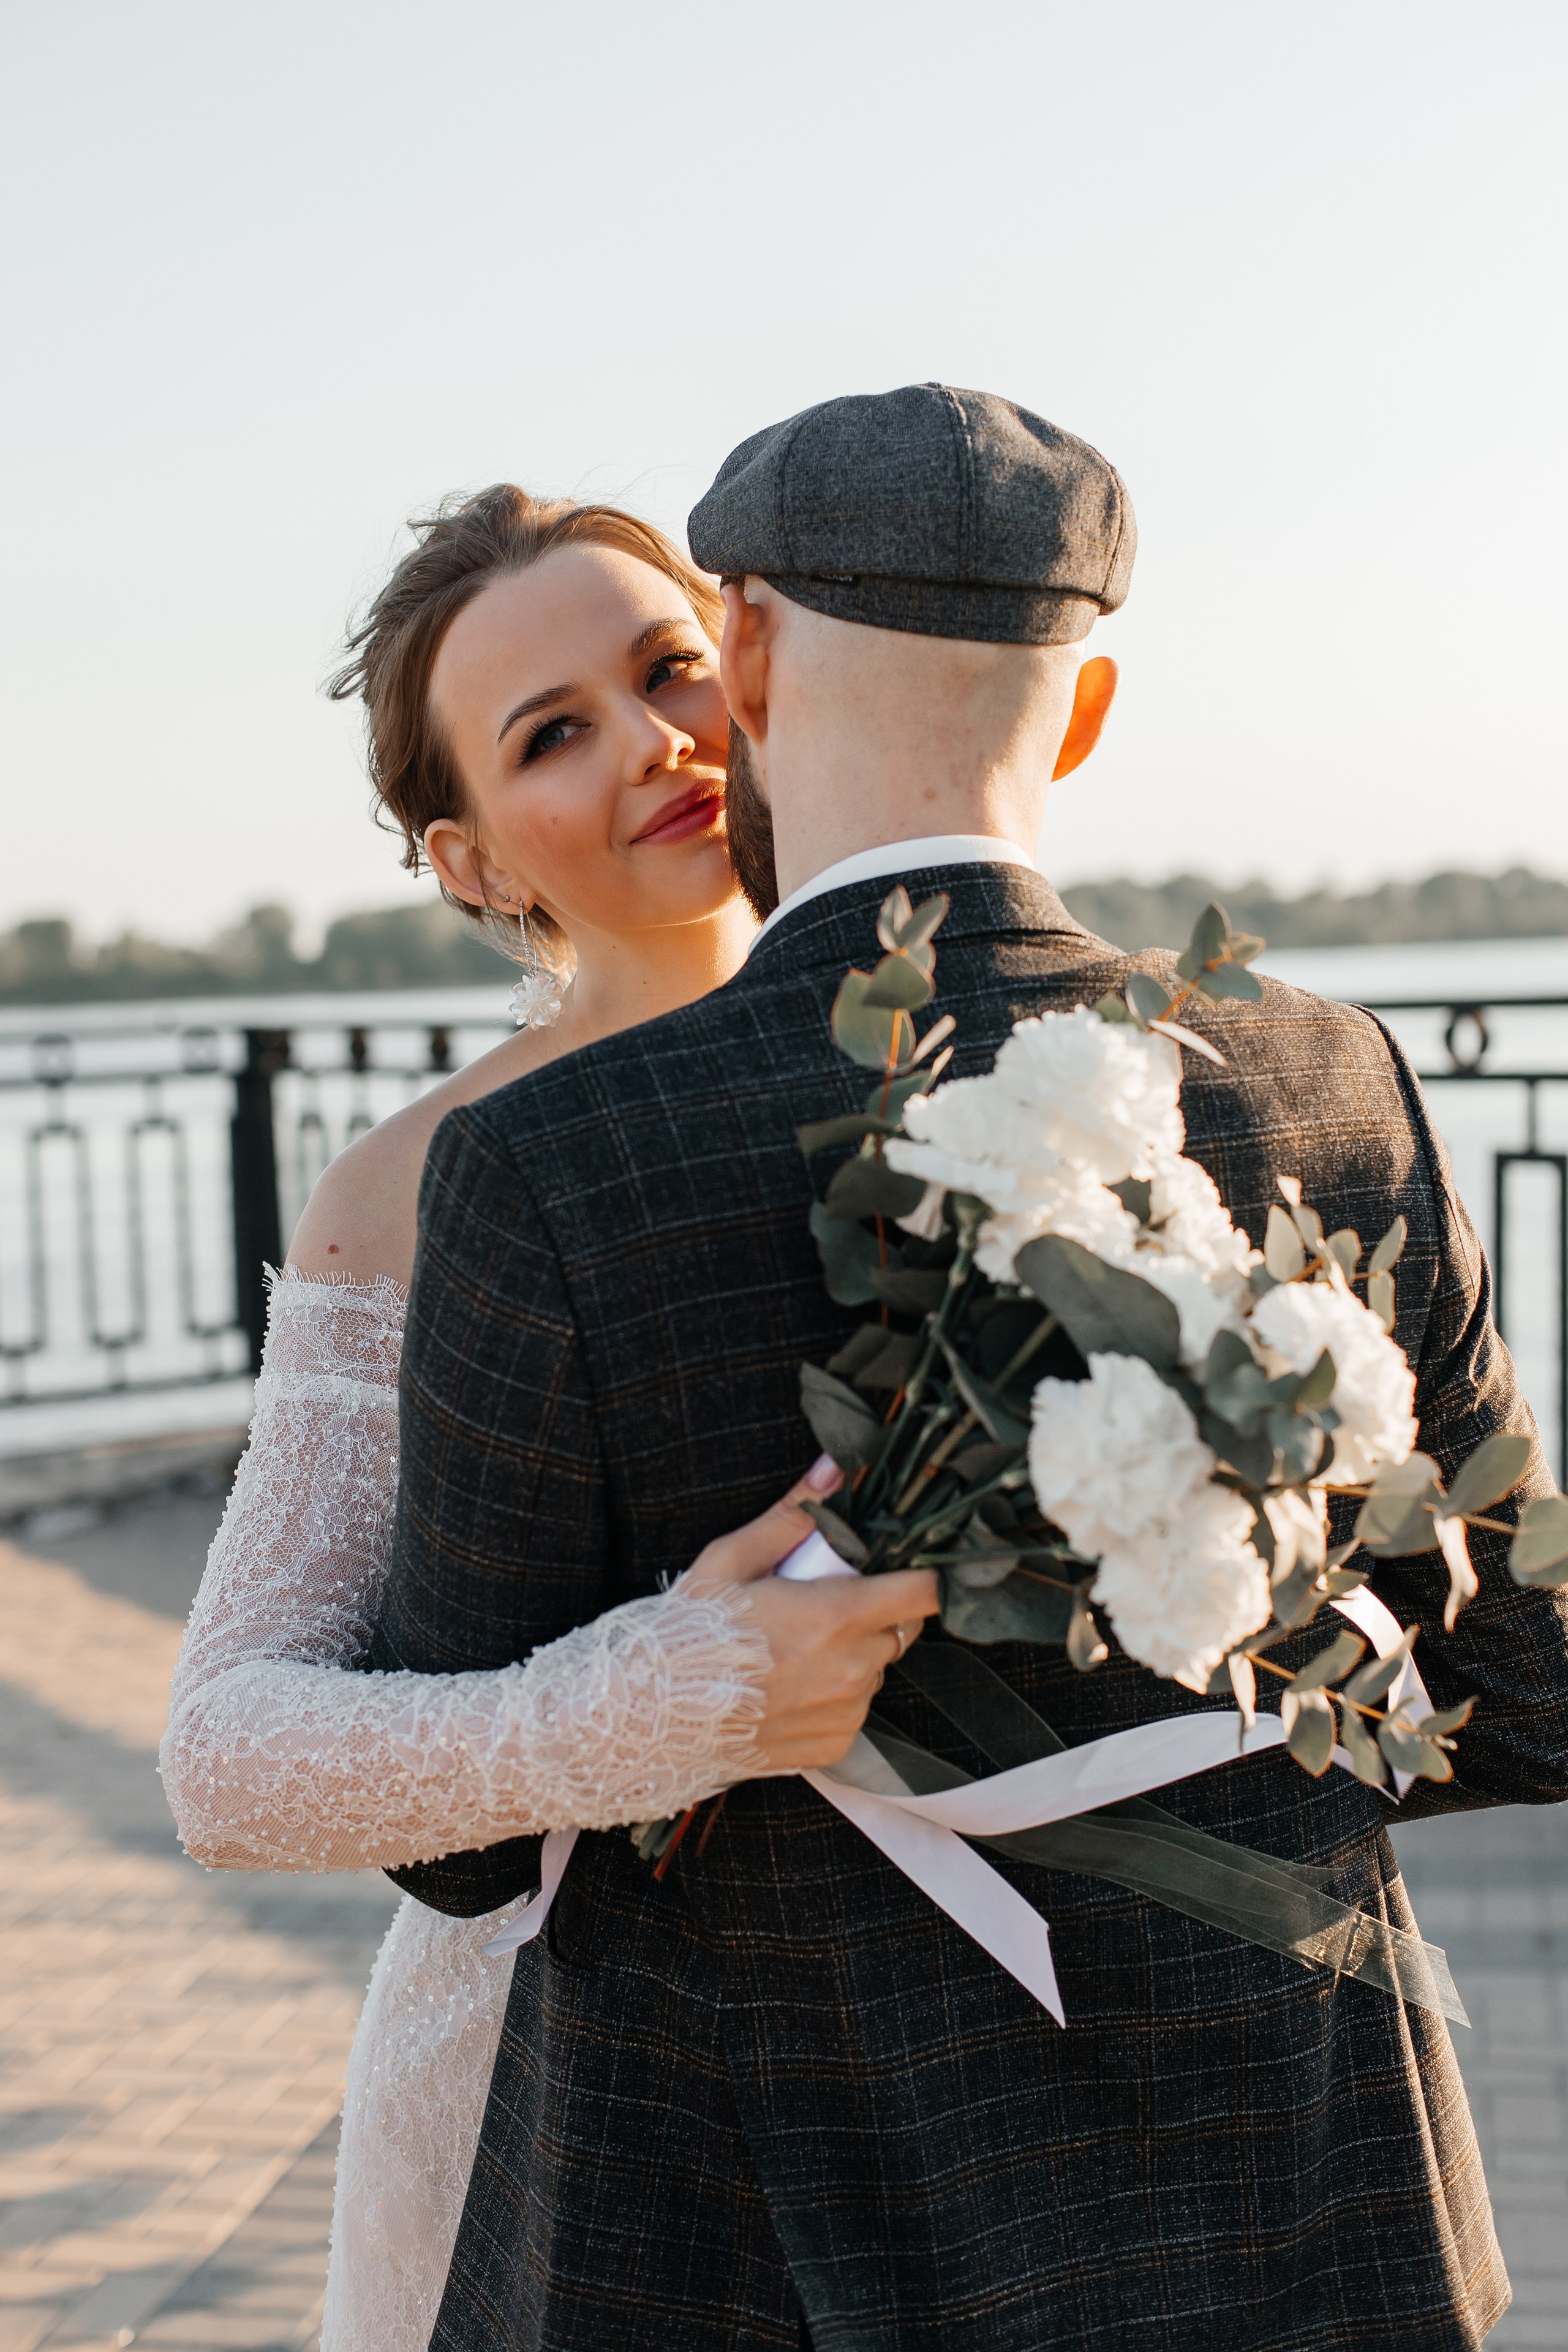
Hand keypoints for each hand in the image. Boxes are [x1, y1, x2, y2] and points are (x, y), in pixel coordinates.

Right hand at [682, 1456, 938, 1772]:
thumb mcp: (730, 1559)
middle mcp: (850, 1669)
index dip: (924, 1575)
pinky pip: (854, 1712)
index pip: (923, 1592)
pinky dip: (833, 1698)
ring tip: (794, 1651)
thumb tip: (833, 1469)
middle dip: (872, 1613)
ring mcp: (843, 1713)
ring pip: (875, 1671)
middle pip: (899, 1630)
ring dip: (851, 1657)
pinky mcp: (832, 1747)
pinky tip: (788, 1689)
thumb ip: (792, 1514)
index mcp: (834, 1615)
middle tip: (820, 1606)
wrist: (648, 1718)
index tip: (906, 1569)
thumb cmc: (687, 1635)